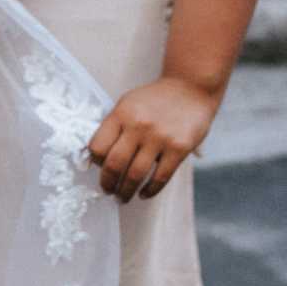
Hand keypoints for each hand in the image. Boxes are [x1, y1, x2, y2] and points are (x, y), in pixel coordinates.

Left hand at [86, 78, 221, 201]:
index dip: (95, 162)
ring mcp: (160, 138)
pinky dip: (150, 190)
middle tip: (107, 191)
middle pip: (114, 164)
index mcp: (121, 114)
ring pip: (135, 174)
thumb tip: (96, 156)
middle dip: (107, 183)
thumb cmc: (155, 99)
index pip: (98, 146)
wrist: (190, 88)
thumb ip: (113, 126)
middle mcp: (138, 126)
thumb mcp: (128, 104)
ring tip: (122, 197)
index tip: (98, 169)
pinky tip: (144, 194)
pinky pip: (160, 177)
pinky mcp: (179, 148)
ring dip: (126, 191)